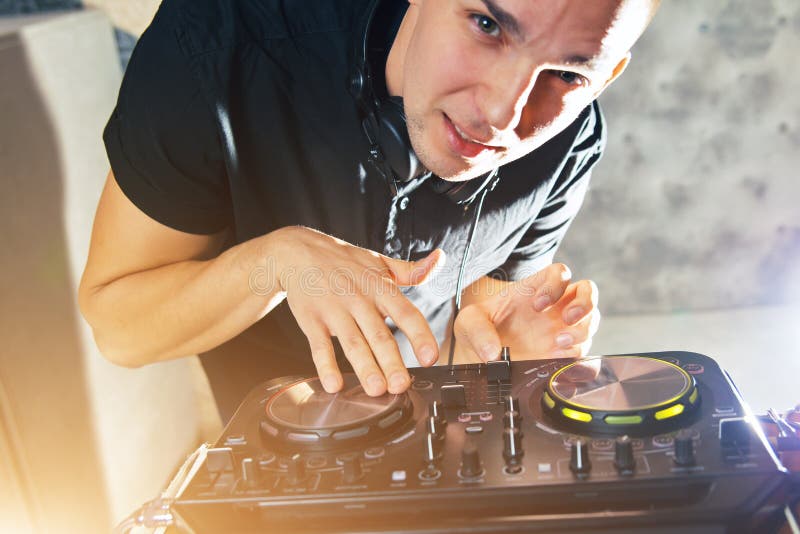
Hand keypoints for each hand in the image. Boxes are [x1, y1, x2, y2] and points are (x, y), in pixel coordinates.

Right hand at [268, 226, 444, 395]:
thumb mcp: (379, 261)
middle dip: (391, 362)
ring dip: (364, 368)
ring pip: (352, 343)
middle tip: (401, 386)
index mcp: (379, 287)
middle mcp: (359, 299)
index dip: (419, 335)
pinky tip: (333, 384)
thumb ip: (411, 269)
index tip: (431, 357)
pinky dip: (325, 365)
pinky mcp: (312, 320)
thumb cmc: (343, 261)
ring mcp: (334, 310)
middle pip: (379, 335)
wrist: (297, 252)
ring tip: (376, 390)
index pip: (405, 312)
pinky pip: (319, 345)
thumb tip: (440, 259)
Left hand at [453, 263, 599, 362]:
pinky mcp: (562, 352)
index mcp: (534, 288)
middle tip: (567, 319)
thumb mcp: (468, 322)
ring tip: (560, 342)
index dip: (555, 285)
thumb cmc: (477, 329)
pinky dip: (578, 354)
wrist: (478, 355)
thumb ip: (477, 330)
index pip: (559, 273)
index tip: (537, 304)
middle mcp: (553, 306)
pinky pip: (583, 349)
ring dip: (582, 331)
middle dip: (584, 304)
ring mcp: (561, 328)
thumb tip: (492, 352)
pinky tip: (559, 357)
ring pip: (591, 321)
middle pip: (588, 292)